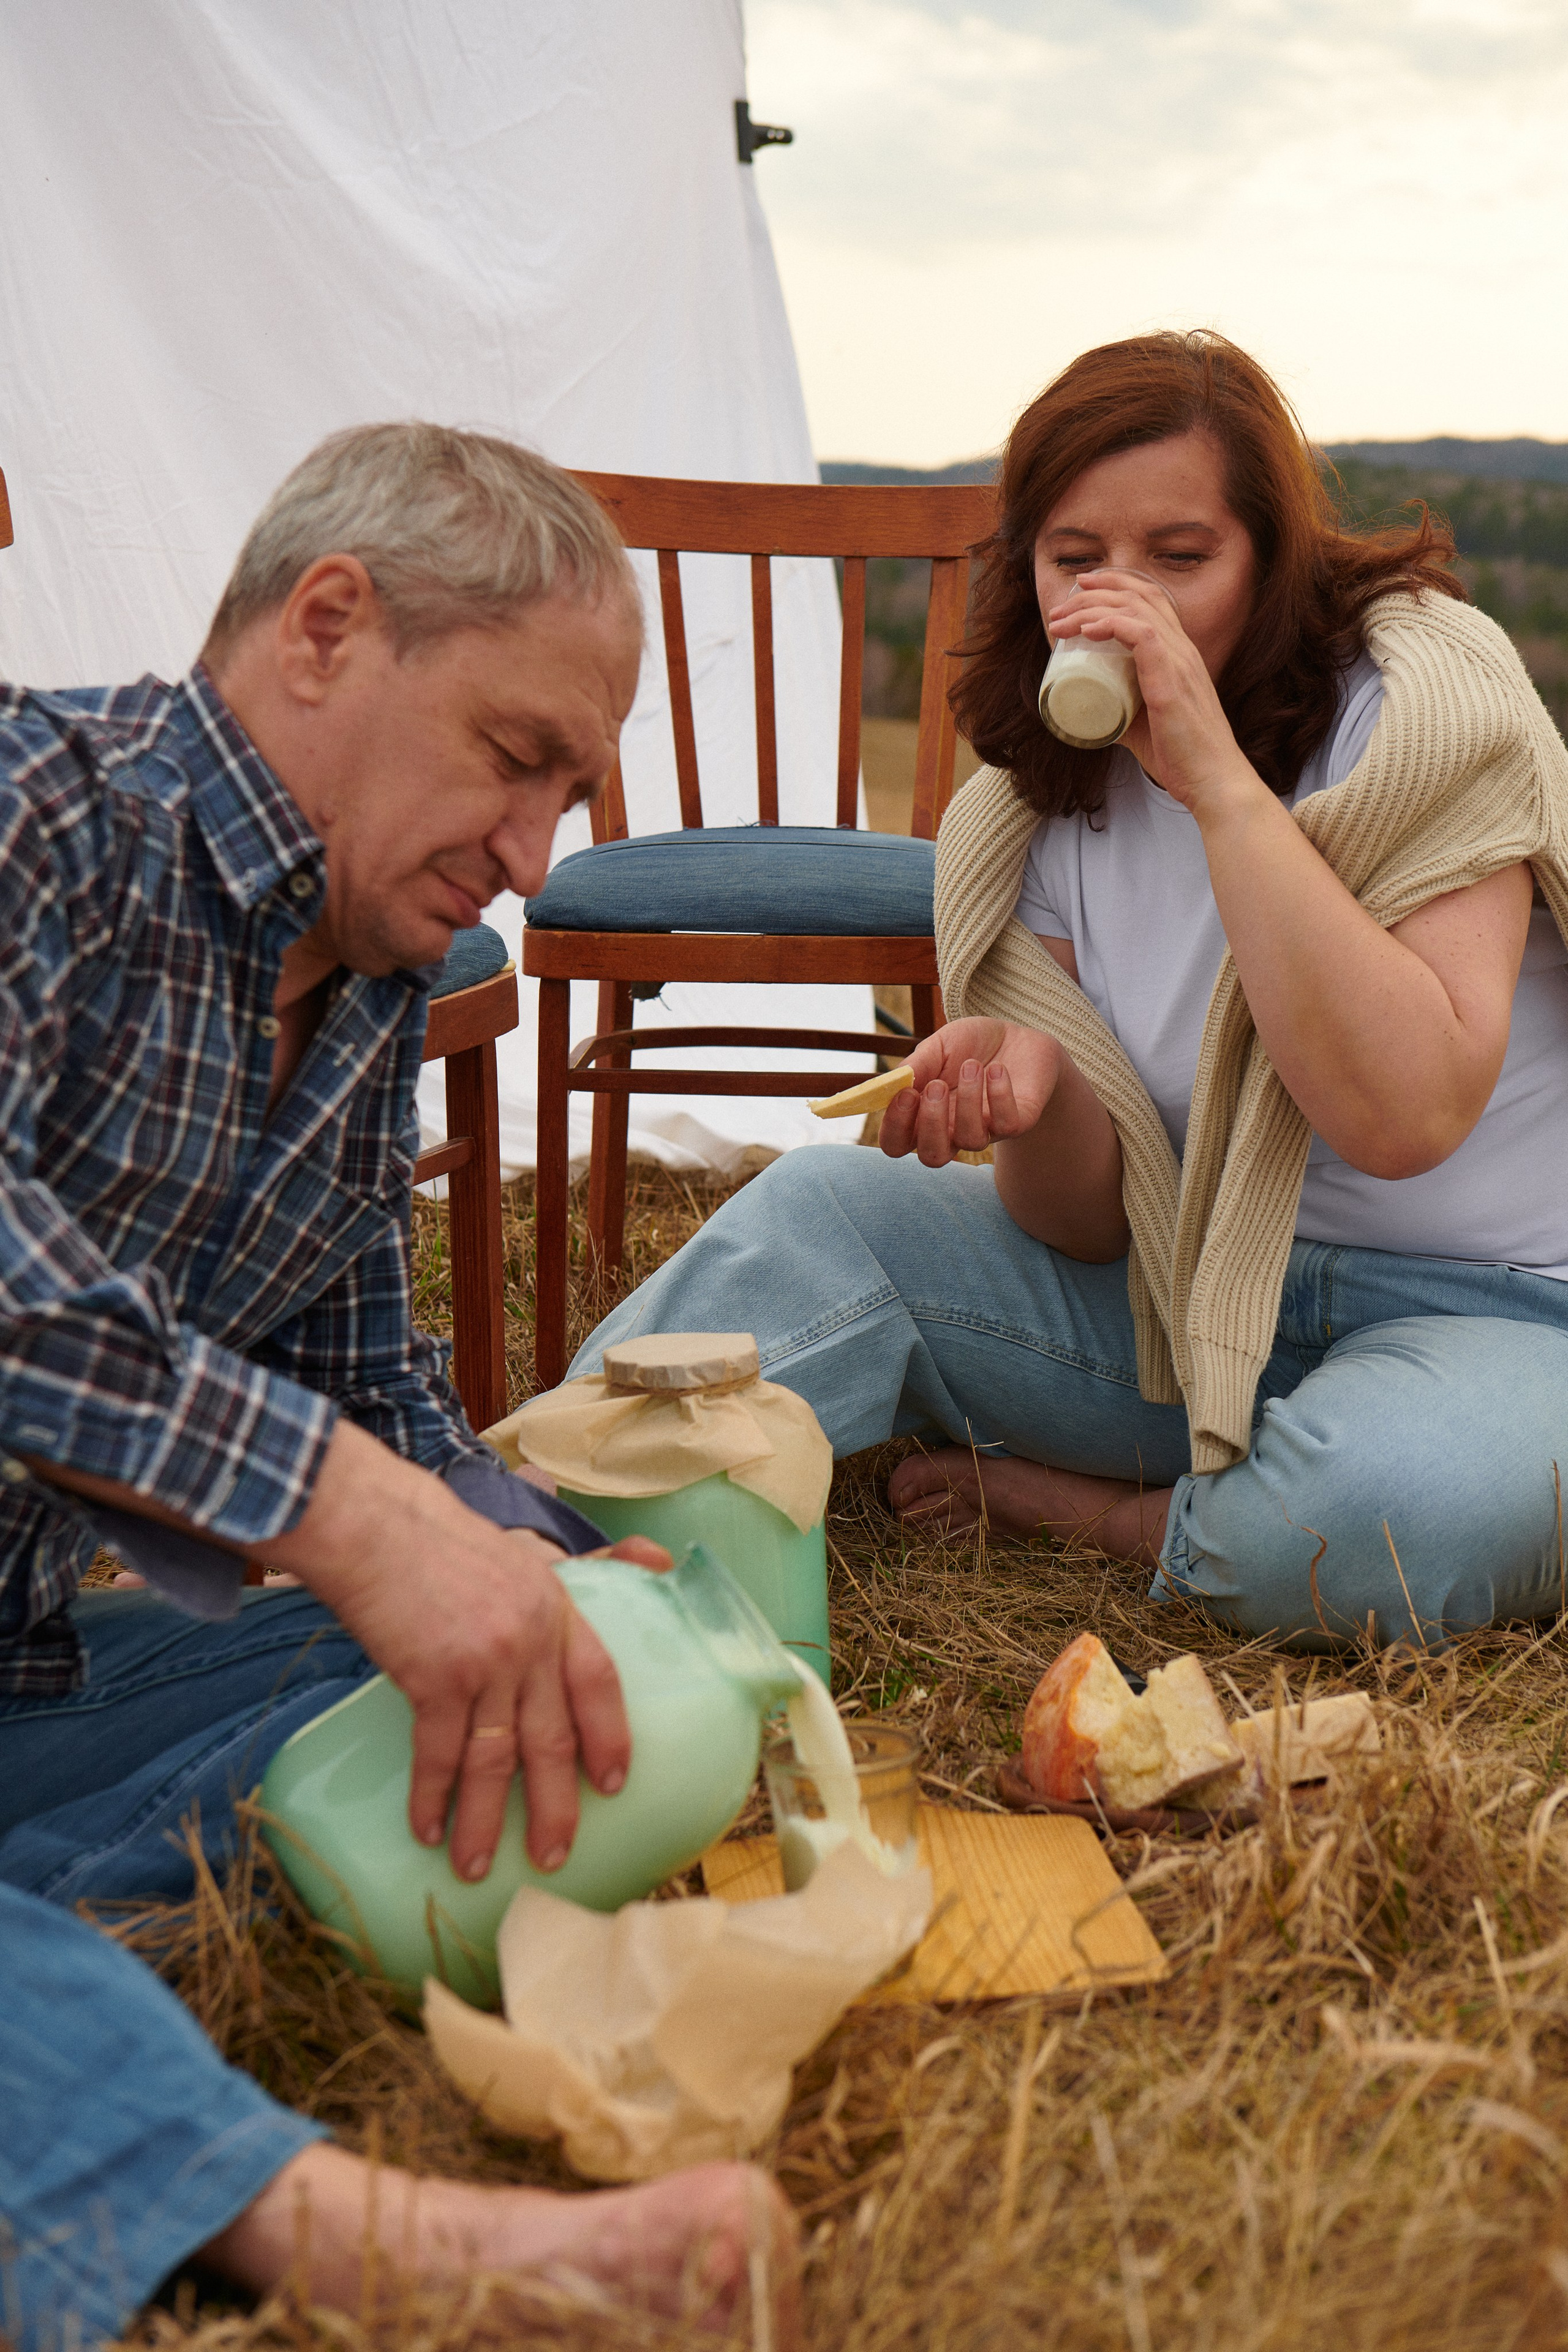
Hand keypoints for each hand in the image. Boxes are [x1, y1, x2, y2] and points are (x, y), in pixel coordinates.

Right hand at [263, 1421, 665, 1881]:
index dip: (610, 1735)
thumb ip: (553, 1583)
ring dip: (483, 1821)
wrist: (370, 1523)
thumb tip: (640, 1561)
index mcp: (555, 1606)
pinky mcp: (435, 1677)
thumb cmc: (430, 1536)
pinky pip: (440, 1755)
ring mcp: (486, 1660)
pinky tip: (427, 1828)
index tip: (614, 1782)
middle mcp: (531, 1638)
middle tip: (553, 1856)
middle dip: (554, 1806)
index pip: (600, 1679)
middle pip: (553, 1738)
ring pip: (495, 1760)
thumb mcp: (510, 1552)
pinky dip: (432, 1797)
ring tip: (476, 1868)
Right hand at [878, 1018, 1064, 1166]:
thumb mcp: (939, 1045)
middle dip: (931, 1123)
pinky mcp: (1016, 1124)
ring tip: (972, 1065)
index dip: (895, 1127)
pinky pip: (1005, 1124)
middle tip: (936, 1086)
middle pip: (932, 1157)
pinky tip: (997, 1069)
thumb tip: (895, 1081)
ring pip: (971, 1141)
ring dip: (968, 1100)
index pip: (897, 1143)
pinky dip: (1000, 1094)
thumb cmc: (971, 1045)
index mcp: (923, 1115)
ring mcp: (985, 1131)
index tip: (904, 1093)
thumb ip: (918, 1064)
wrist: (1017, 1036)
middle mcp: (952, 1131)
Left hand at [1046, 568, 1254, 818]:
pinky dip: (1111, 624)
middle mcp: (1182, 649)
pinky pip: (1142, 634)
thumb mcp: (1141, 727)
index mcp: (1178, 654)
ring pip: (1135, 610)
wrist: (1210, 780)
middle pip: (1139, 595)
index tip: (1081, 590)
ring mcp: (1179, 661)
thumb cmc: (1180, 757)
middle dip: (1094, 592)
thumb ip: (1120, 713)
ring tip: (1059, 622)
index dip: (1116, 585)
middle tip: (1059, 607)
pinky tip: (1087, 630)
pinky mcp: (1172, 679)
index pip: (1151, 598)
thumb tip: (1090, 714)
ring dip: (1091, 609)